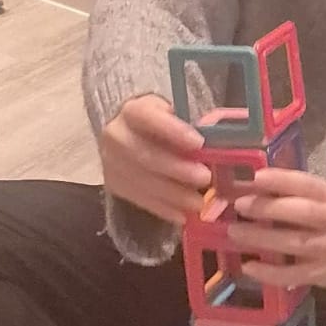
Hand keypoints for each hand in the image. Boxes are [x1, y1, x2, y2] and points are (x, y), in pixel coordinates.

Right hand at [100, 95, 210, 223]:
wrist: (132, 136)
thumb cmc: (162, 124)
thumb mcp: (174, 116)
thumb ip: (189, 128)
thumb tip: (214, 149)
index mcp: (132, 110)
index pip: (147, 117)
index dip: (172, 130)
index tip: (198, 143)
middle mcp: (116, 135)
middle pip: (144, 154)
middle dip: (177, 169)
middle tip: (205, 178)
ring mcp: (111, 162)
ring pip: (142, 181)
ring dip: (173, 195)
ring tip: (199, 203)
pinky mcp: (114, 184)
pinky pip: (139, 200)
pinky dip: (163, 209)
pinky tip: (182, 215)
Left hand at [228, 170, 325, 289]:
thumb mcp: (321, 199)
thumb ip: (292, 193)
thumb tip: (247, 187)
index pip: (306, 184)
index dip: (281, 180)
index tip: (255, 177)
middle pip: (301, 212)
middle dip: (268, 208)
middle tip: (240, 205)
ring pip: (293, 243)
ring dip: (261, 237)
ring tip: (235, 232)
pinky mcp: (320, 274)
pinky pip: (292, 274)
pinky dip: (269, 272)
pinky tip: (248, 266)